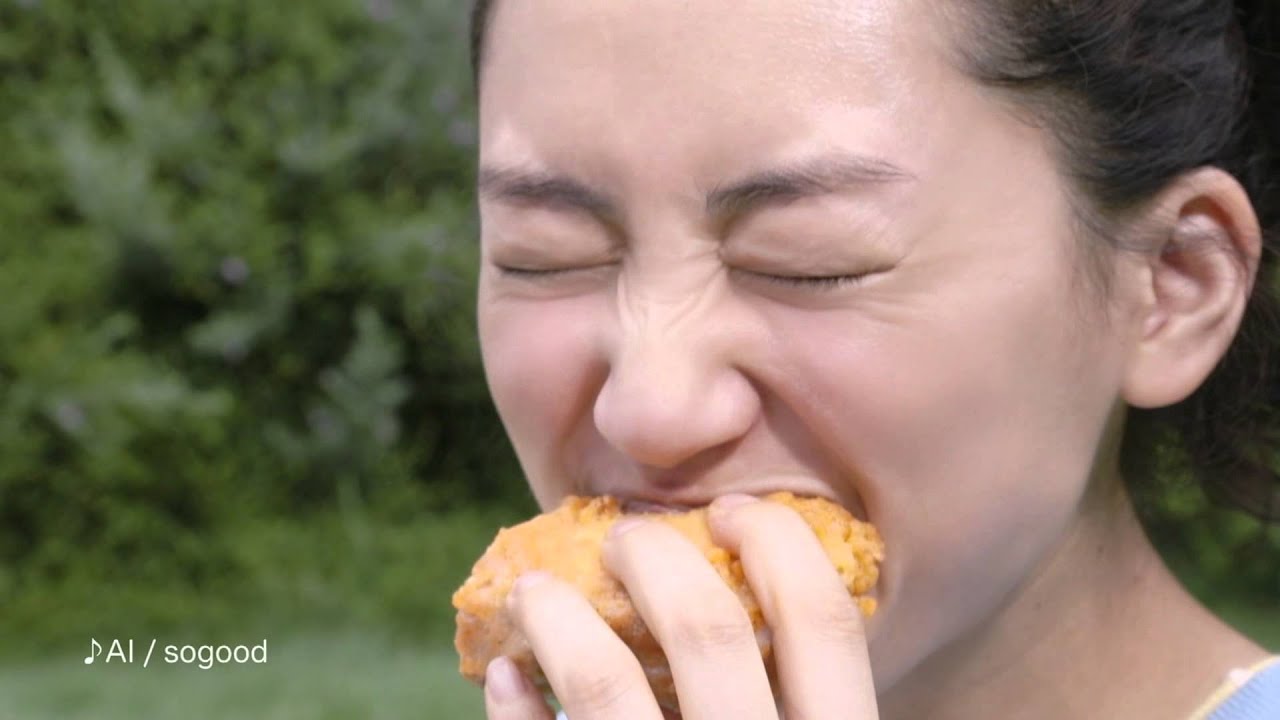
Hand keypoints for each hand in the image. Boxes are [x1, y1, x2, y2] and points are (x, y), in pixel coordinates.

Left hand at [483, 494, 878, 718]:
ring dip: (558, 617)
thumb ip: (802, 698)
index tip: (735, 510)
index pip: (824, 622)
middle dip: (655, 558)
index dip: (780, 546)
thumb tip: (740, 577)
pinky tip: (505, 676)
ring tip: (534, 589)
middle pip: (709, 632)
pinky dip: (517, 706)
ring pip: (604, 686)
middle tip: (624, 535)